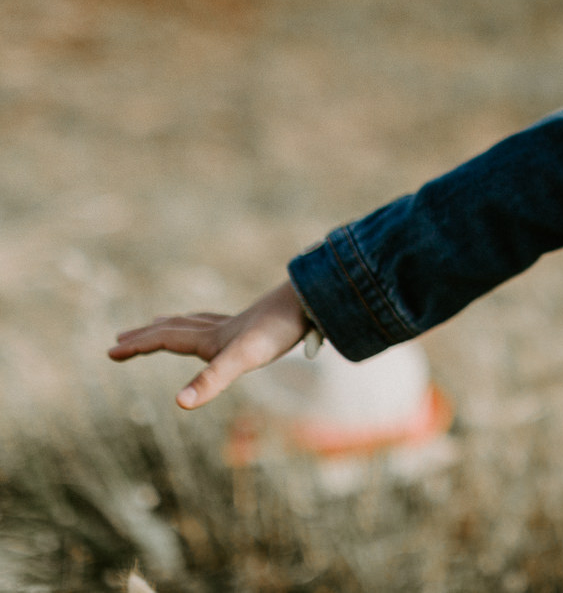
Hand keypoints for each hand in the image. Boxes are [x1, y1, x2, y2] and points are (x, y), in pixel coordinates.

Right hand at [107, 279, 310, 408]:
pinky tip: (217, 327)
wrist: (313, 299)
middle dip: (145, 336)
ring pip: (196, 323)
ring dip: (172, 325)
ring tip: (160, 325)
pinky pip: (222, 323)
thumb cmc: (278, 330)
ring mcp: (239, 325)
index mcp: (210, 338)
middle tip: (119, 339)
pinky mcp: (257, 325)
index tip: (109, 352)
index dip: (137, 346)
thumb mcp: (243, 360)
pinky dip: (207, 324)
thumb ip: (211, 381)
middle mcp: (220, 329)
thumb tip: (179, 403)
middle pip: (173, 329)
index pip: (164, 340)